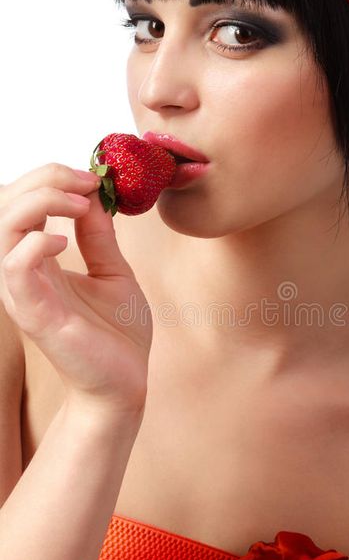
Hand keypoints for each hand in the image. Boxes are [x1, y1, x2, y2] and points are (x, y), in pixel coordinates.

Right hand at [0, 164, 152, 409]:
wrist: (126, 382)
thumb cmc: (117, 333)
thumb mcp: (112, 271)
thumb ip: (98, 237)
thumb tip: (94, 197)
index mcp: (39, 261)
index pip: (20, 204)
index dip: (49, 179)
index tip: (93, 178)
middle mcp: (24, 273)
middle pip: (5, 208)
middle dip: (42, 180)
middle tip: (87, 181)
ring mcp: (26, 294)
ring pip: (3, 231)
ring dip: (38, 202)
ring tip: (79, 202)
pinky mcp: (36, 316)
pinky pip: (14, 272)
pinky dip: (31, 246)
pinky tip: (61, 240)